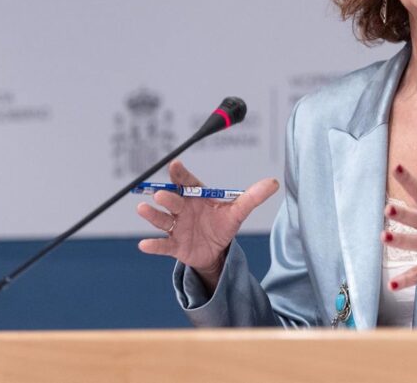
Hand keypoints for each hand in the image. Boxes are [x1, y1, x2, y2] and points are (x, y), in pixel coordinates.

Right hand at [137, 159, 278, 291]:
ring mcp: (177, 227)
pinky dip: (152, 245)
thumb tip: (273, 183)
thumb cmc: (222, 224)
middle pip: (173, 200)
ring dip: (152, 215)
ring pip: (163, 220)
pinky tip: (143, 245)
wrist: (215, 251)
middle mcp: (183, 209)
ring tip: (142, 209)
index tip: (174, 165)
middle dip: (167, 197)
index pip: (186, 181)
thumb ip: (253, 197)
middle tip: (161, 194)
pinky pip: (162, 245)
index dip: (180, 174)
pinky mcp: (174, 246)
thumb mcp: (238, 211)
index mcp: (196, 196)